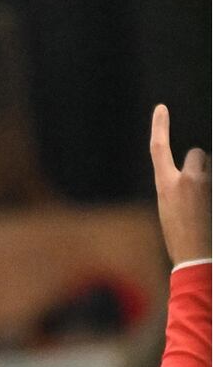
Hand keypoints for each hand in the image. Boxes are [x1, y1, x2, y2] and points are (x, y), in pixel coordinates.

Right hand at [150, 104, 211, 265]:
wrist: (197, 258)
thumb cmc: (180, 238)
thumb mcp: (169, 210)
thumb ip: (176, 188)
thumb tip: (190, 176)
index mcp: (166, 185)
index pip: (159, 148)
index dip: (159, 126)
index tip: (161, 109)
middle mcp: (187, 179)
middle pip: (197, 155)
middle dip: (200, 165)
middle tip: (201, 190)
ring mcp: (207, 184)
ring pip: (210, 169)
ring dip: (210, 181)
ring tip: (207, 206)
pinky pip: (212, 183)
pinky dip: (211, 194)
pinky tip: (208, 209)